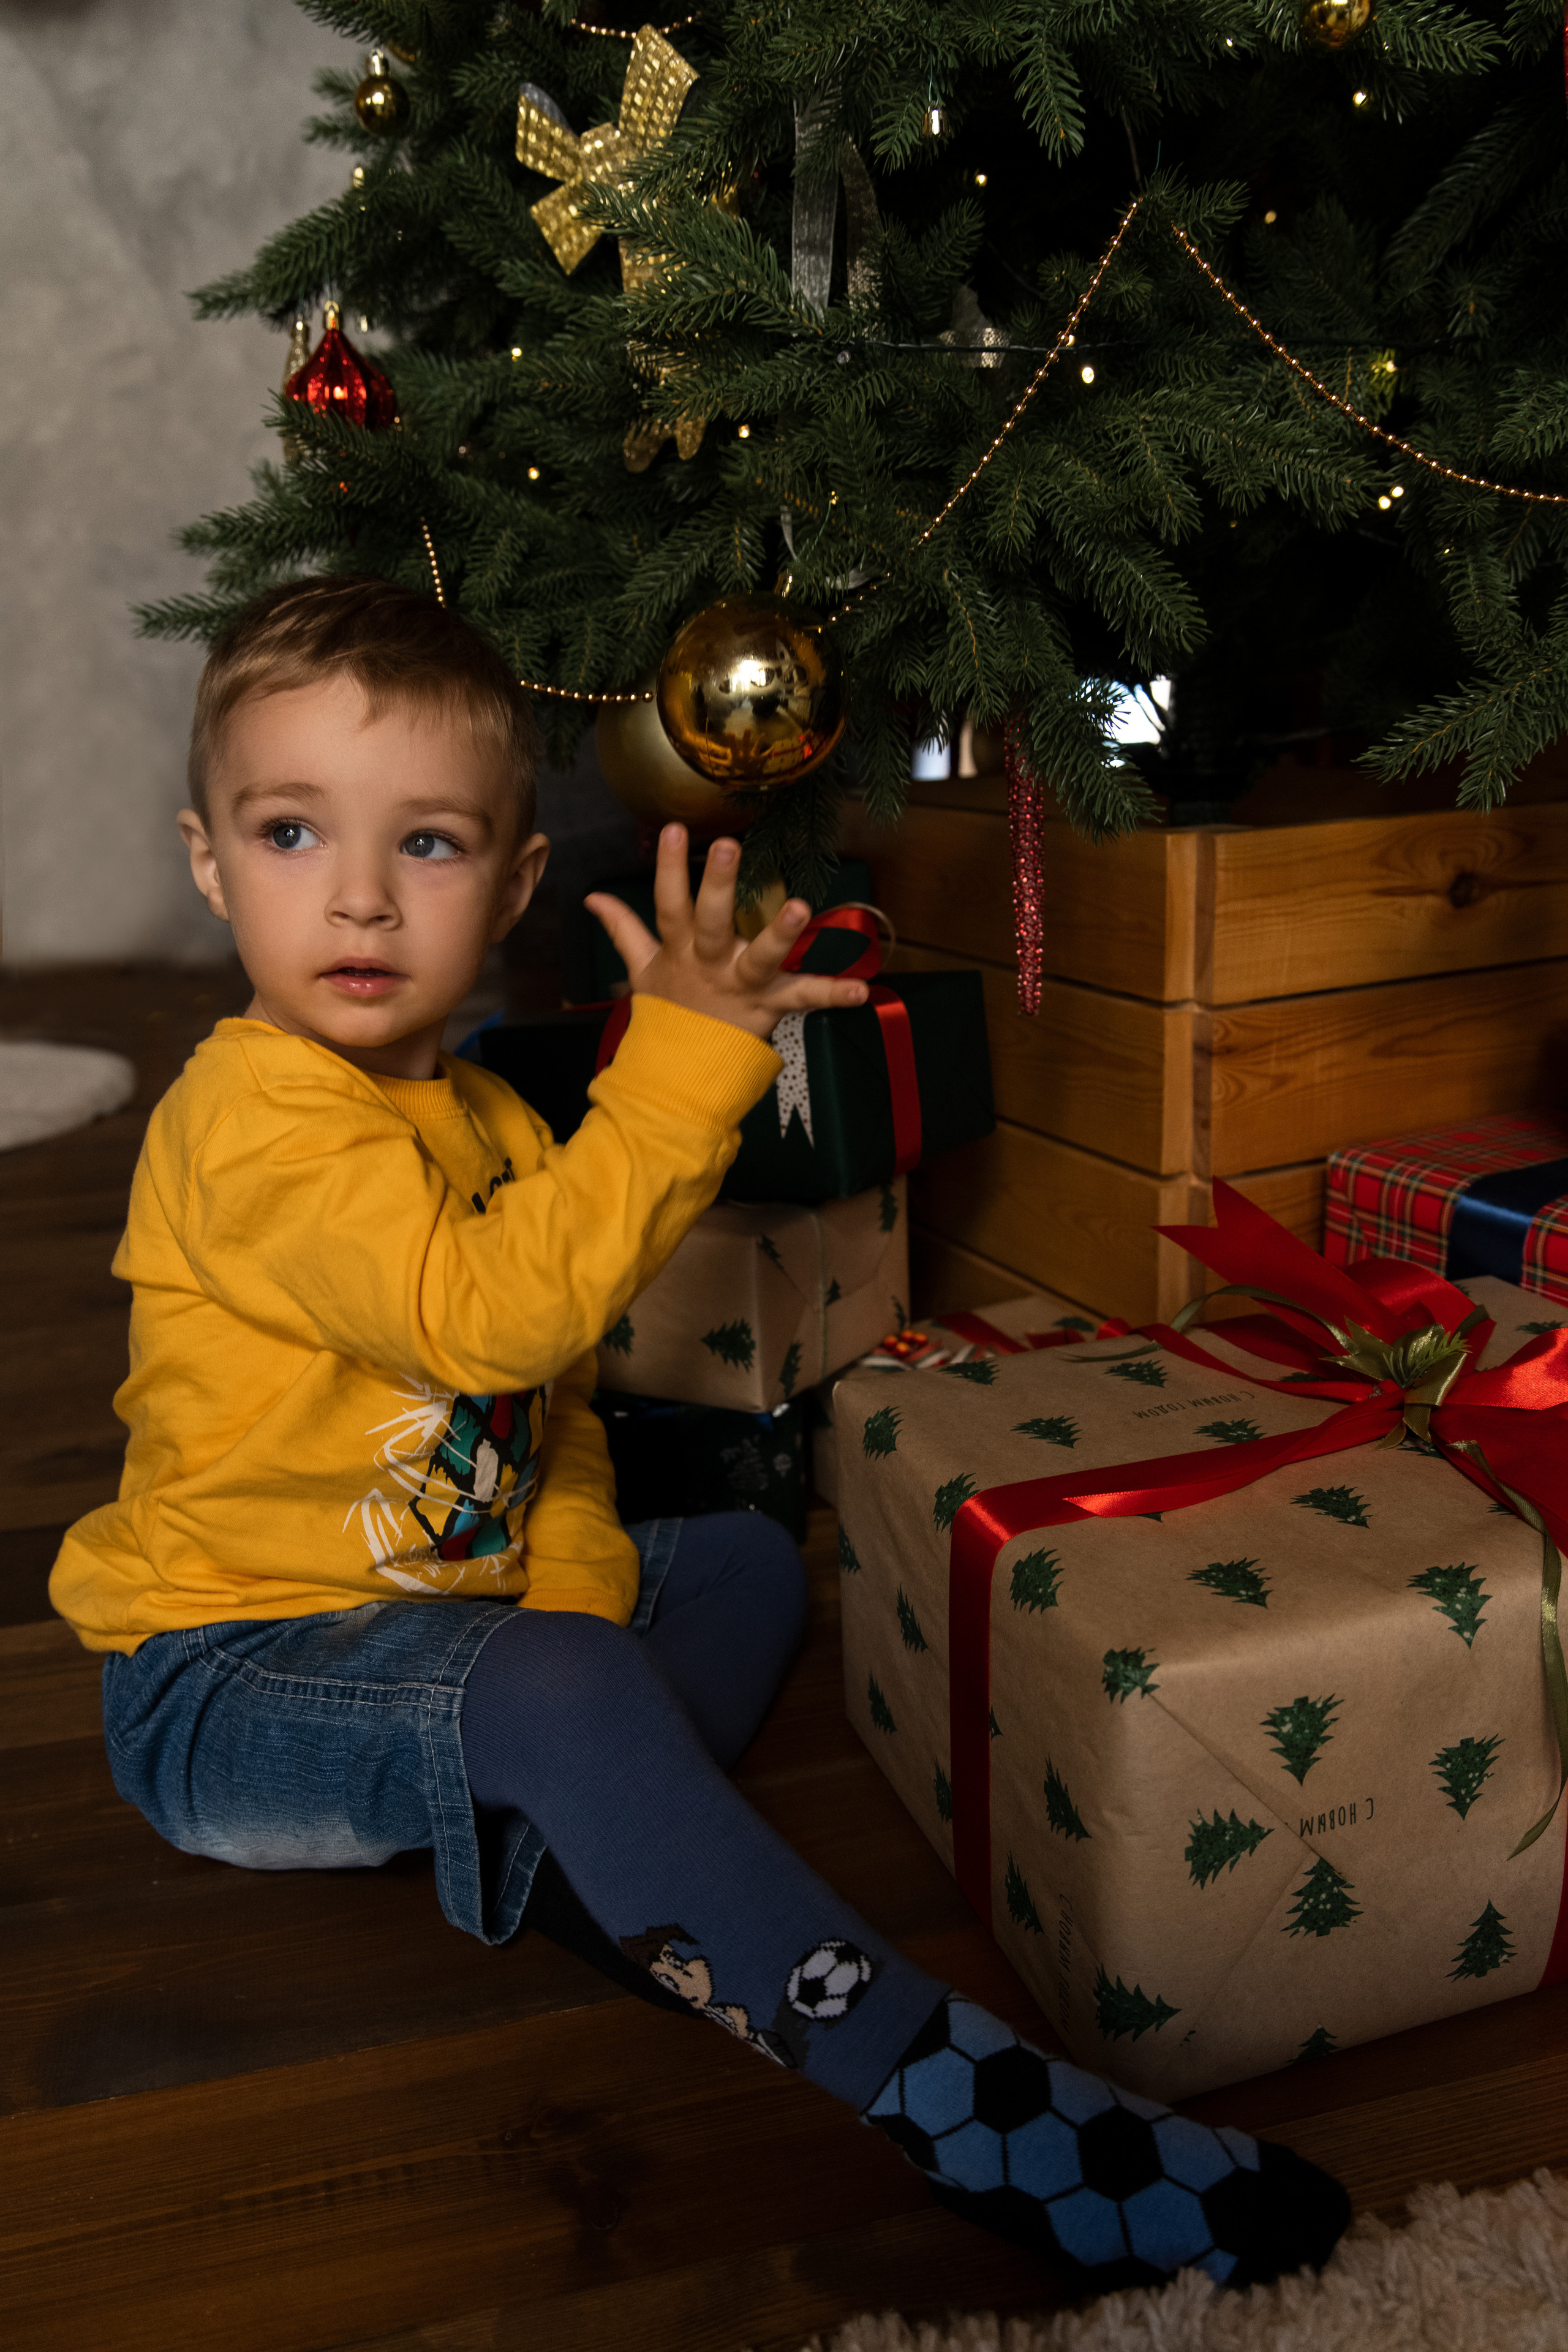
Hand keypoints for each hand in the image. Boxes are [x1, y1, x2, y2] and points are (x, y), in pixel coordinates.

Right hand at [584, 827, 868, 1041]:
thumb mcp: (643, 969)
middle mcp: (710, 965)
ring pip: (759, 958)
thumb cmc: (671, 1012)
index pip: (669, 904)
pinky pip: (804, 999)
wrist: (683, 1073)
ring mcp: (742, 986)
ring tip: (800, 907)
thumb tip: (592, 896)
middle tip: (726, 845)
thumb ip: (622, 928)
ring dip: (780, 934)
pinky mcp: (771, 1008)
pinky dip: (834, 995)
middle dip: (716, 885)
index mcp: (680, 951)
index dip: (668, 868)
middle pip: (710, 923)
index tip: (672, 828)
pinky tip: (863, 990)